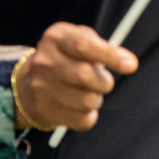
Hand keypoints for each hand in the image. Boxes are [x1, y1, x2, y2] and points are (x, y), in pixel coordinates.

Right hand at [14, 23, 138, 132]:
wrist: (27, 85)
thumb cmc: (65, 58)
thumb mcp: (77, 39)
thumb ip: (102, 46)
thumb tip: (128, 62)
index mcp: (55, 39)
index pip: (83, 46)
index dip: (110, 56)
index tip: (131, 65)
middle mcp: (44, 63)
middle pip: (85, 76)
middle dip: (104, 81)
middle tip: (104, 80)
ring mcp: (42, 90)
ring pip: (87, 101)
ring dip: (97, 98)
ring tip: (89, 92)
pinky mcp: (47, 112)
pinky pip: (83, 120)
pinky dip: (89, 114)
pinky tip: (80, 105)